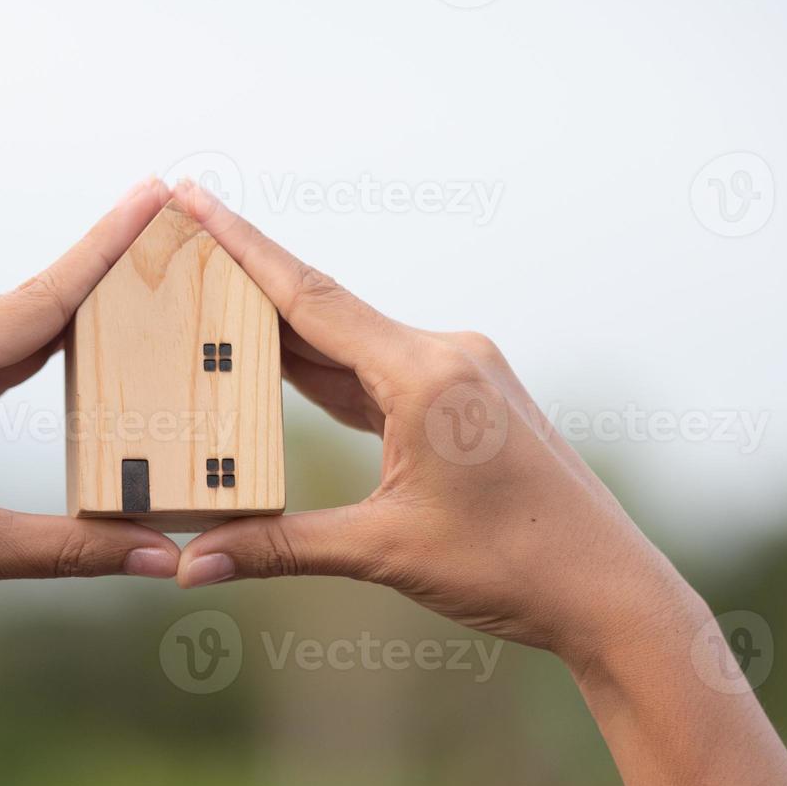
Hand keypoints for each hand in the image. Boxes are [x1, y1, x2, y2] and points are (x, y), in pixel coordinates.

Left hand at [0, 177, 181, 649]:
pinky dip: (12, 347)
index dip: (105, 248)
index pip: (39, 300)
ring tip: (122, 290)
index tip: (152, 193)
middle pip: (20, 302)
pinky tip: (49, 345)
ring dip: (54, 313)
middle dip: (95, 274)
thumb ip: (72, 549)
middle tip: (161, 239)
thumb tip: (163, 557)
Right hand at [171, 180, 699, 668]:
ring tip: (212, 304)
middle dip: (247, 283)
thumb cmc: (515, 565)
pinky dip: (325, 371)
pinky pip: (377, 373)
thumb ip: (284, 547)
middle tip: (179, 247)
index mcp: (427, 374)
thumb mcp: (387, 551)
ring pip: (350, 343)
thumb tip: (195, 564)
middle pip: (324, 310)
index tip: (192, 197)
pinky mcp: (464, 400)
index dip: (242, 248)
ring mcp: (459, 374)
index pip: (311, 299)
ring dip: (283, 329)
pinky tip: (280, 364)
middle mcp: (446, 355)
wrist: (607, 589)